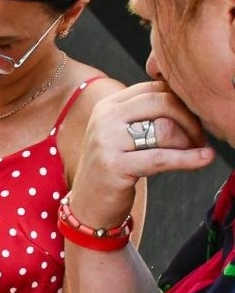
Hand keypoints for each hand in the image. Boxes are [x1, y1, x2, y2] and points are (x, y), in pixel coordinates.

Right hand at [69, 81, 214, 228]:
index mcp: (107, 105)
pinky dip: (187, 159)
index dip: (181, 101)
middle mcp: (104, 119)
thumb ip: (144, 114)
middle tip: (199, 136)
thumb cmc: (112, 167)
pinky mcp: (114, 166)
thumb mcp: (122, 133)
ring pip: (164, 128)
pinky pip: (160, 158)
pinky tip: (203, 158)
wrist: (88, 203)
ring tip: (194, 151)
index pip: (155, 89)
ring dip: (188, 141)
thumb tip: (186, 102)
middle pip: (162, 102)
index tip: (193, 117)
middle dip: (190, 119)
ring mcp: (106, 141)